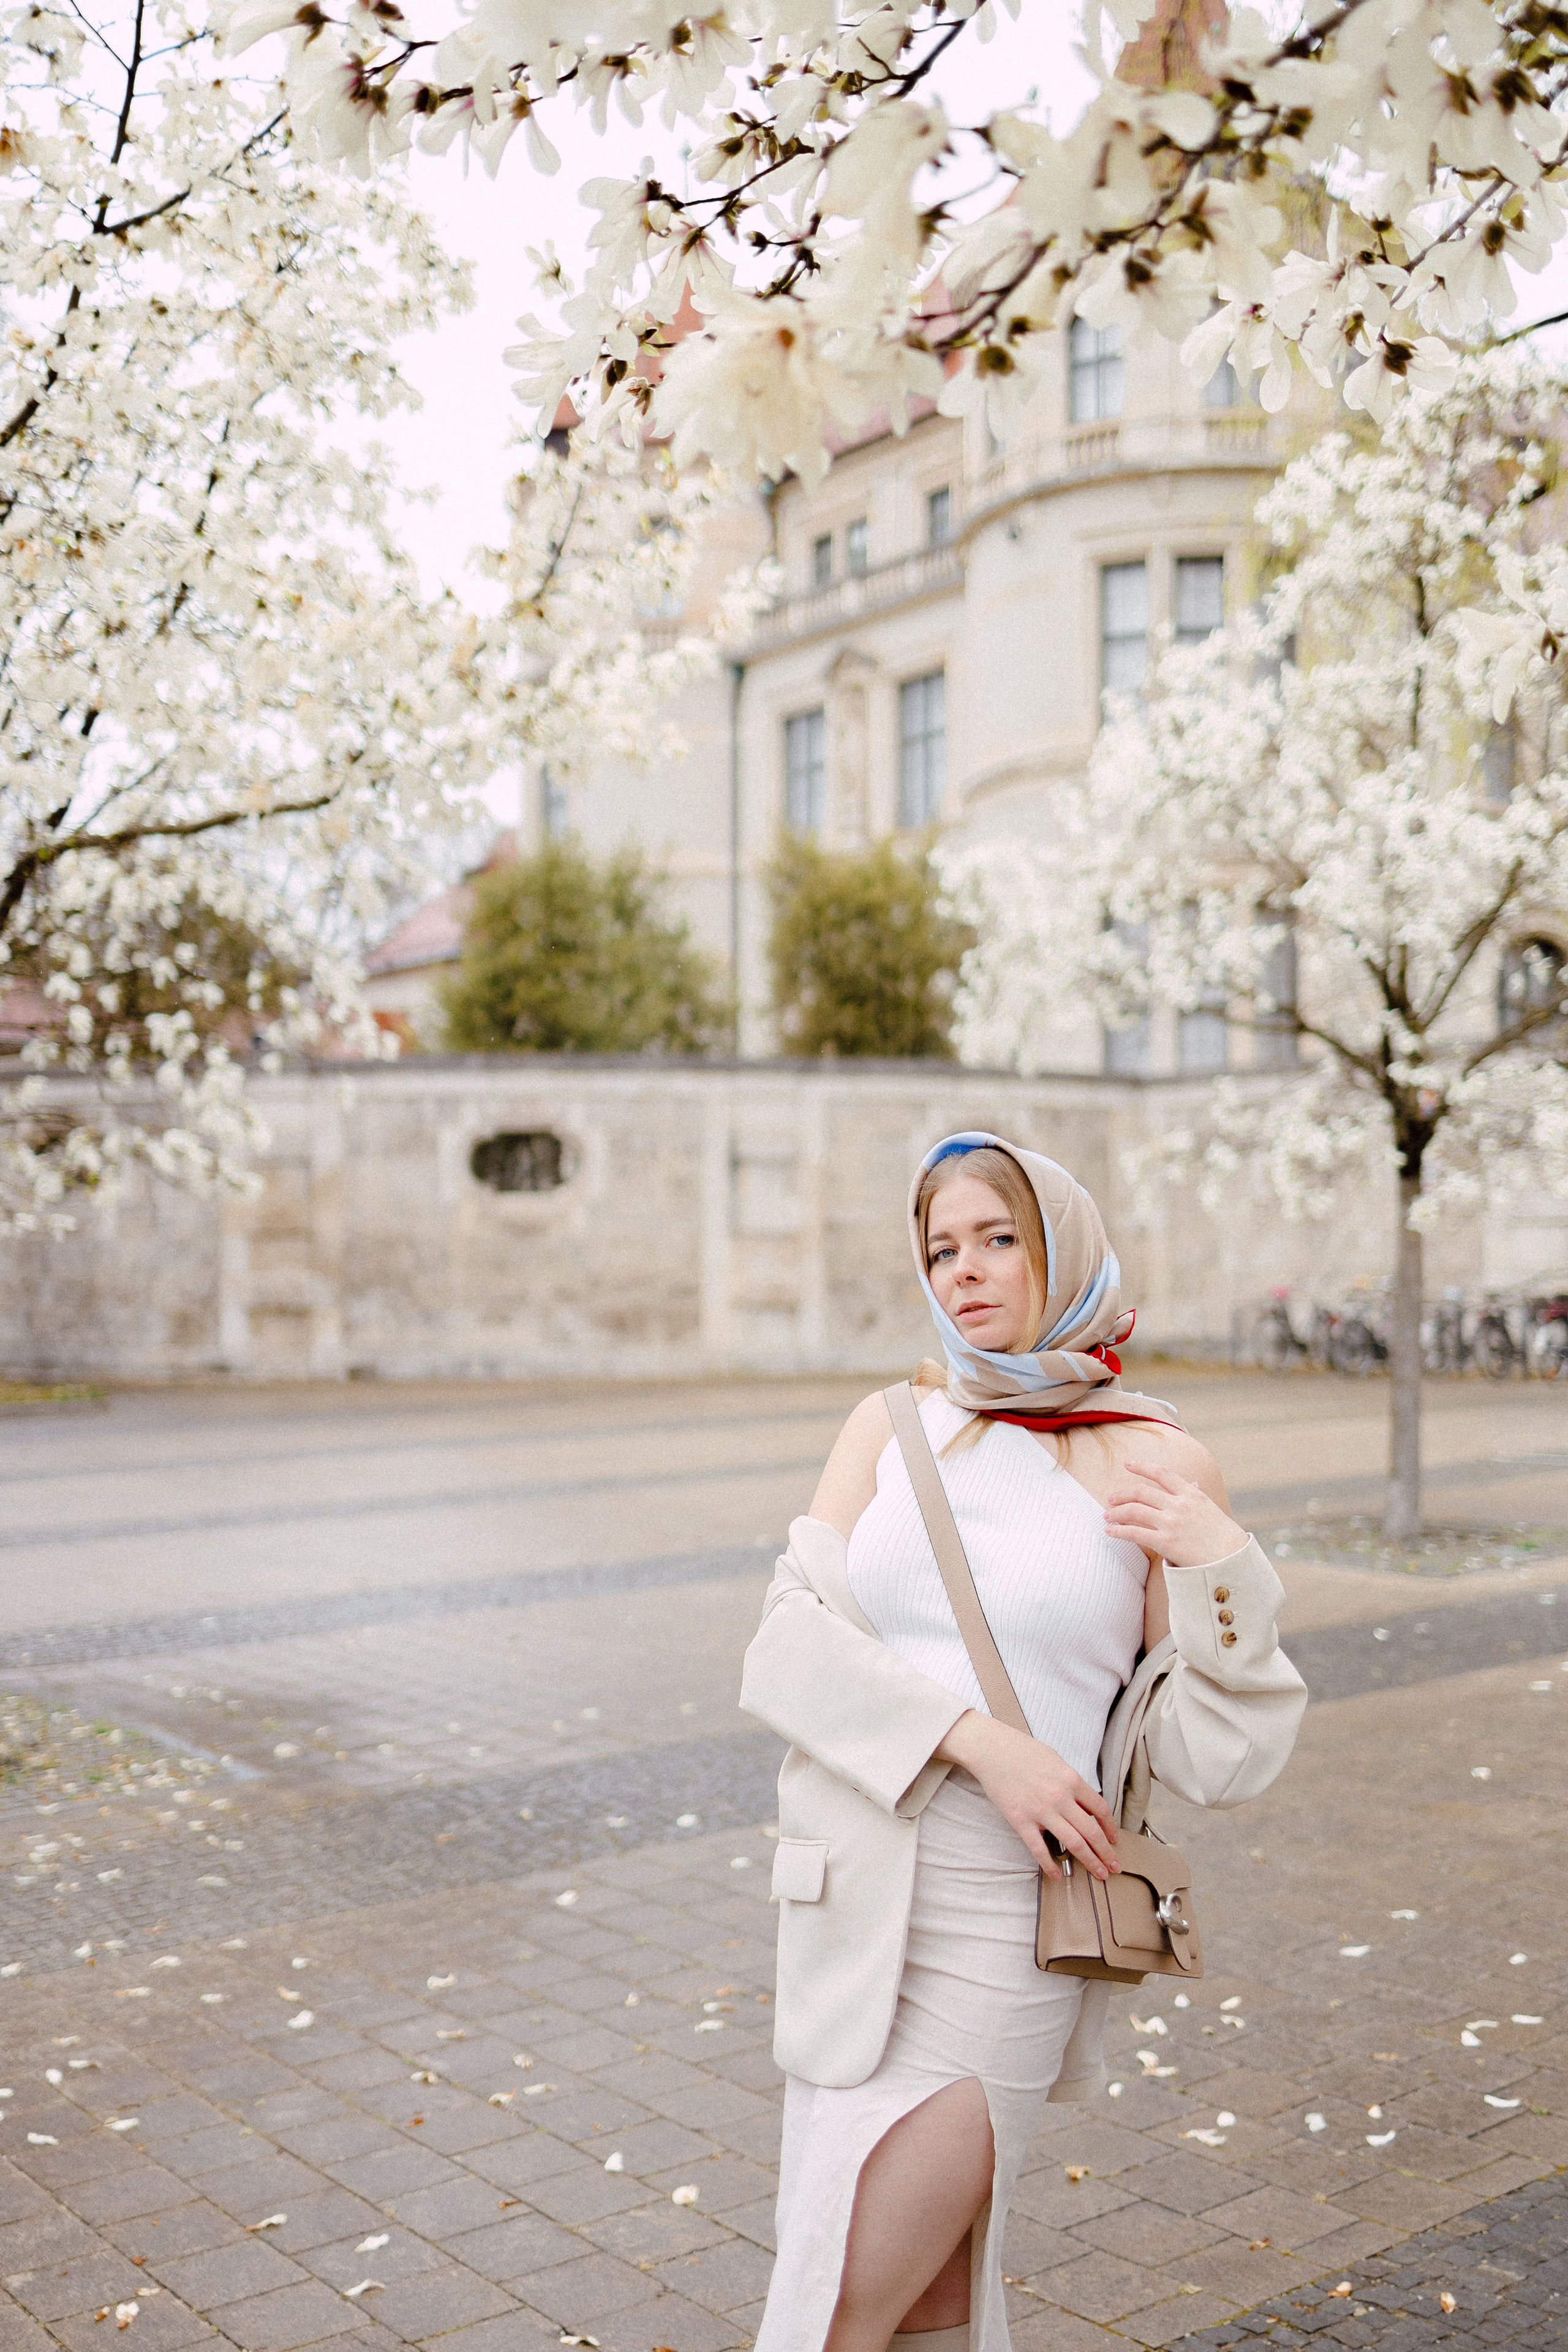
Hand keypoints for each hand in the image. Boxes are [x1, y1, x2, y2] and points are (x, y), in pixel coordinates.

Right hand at [937, 1712, 1119, 1878]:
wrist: (992, 1750)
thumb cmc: (1024, 1752)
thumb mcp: (1057, 1762)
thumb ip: (1072, 1784)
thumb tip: (1085, 1804)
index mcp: (1072, 1780)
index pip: (1100, 1809)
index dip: (1110, 1828)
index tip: (1114, 1840)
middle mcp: (1061, 1797)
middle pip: (1091, 1831)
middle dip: (1106, 1853)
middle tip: (1114, 1867)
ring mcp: (1041, 1811)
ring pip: (1073, 1843)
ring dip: (1090, 1861)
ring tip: (1099, 1874)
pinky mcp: (1021, 1821)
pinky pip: (1039, 1849)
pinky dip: (1050, 1865)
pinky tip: (1057, 1875)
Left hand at [1104, 1459, 1245, 1567]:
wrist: (1232, 1560)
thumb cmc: (1224, 1537)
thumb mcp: (1211, 1509)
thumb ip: (1196, 1495)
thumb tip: (1192, 1482)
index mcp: (1191, 1494)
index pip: (1162, 1473)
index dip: (1142, 1466)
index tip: (1127, 1464)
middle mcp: (1179, 1504)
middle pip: (1142, 1492)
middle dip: (1122, 1494)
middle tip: (1111, 1498)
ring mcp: (1171, 1522)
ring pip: (1134, 1511)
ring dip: (1116, 1512)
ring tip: (1106, 1515)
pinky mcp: (1164, 1542)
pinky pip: (1134, 1533)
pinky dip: (1119, 1531)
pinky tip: (1109, 1531)